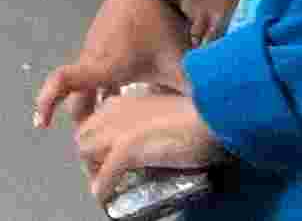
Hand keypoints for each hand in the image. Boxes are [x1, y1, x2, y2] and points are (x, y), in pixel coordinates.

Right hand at [33, 0, 194, 130]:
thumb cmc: (160, 25)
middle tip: (97, 141)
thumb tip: (209, 117)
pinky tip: (122, 89)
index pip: (63, 83)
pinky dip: (99, 83)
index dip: (47, 103)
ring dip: (92, 100)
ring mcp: (94, 44)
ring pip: (86, 80)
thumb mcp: (180, 65)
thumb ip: (192, 94)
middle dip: (81, 119)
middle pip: (75, 94)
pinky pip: (93, 66)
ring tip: (112, 119)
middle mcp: (91, 57)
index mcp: (104, 67)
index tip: (42, 125)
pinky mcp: (101, 35)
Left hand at [73, 92, 224, 201]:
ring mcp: (119, 130)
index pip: (95, 120)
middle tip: (106, 174)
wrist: (218, 114)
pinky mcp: (127, 150)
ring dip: (93, 171)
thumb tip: (157, 141)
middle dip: (90, 156)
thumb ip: (157, 123)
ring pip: (85, 151)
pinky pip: (104, 175)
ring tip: (107, 186)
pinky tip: (105, 199)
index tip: (106, 155)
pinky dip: (103, 189)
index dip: (98, 140)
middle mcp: (117, 112)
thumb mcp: (172, 113)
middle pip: (83, 135)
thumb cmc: (206, 114)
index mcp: (128, 101)